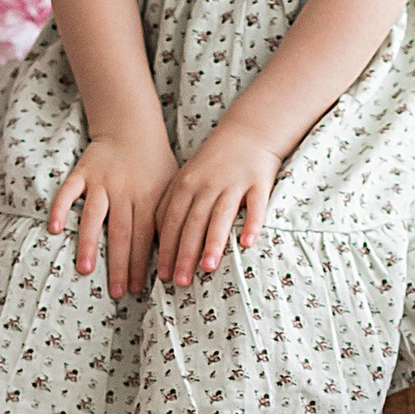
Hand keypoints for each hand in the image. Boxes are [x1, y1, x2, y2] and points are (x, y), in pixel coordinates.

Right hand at [50, 127, 178, 297]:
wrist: (132, 126)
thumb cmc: (155, 163)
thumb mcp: (170, 187)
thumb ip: (166, 217)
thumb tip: (173, 254)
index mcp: (149, 197)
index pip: (145, 237)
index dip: (142, 265)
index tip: (138, 289)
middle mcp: (125, 191)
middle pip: (121, 233)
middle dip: (120, 265)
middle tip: (117, 292)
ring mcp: (101, 182)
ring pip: (94, 216)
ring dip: (90, 244)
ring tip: (86, 270)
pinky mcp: (82, 172)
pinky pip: (68, 192)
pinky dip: (60, 209)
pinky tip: (53, 229)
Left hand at [155, 120, 282, 284]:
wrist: (248, 131)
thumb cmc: (212, 162)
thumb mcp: (185, 177)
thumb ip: (171, 204)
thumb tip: (156, 240)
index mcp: (185, 184)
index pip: (170, 220)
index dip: (166, 248)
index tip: (162, 275)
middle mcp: (207, 184)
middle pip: (192, 223)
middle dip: (184, 253)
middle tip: (180, 282)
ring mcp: (233, 182)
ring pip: (220, 216)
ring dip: (213, 243)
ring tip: (207, 268)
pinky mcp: (258, 182)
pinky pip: (255, 206)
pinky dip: (252, 224)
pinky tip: (247, 243)